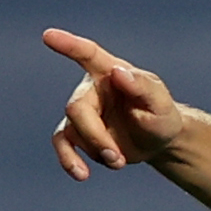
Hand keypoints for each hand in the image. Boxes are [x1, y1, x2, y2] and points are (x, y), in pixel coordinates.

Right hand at [45, 28, 183, 179]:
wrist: (159, 141)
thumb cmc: (161, 114)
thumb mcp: (161, 103)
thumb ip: (142, 87)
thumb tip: (118, 73)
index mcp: (110, 72)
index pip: (87, 54)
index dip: (68, 45)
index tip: (48, 36)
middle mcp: (91, 89)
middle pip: (77, 109)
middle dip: (96, 136)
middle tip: (119, 157)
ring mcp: (82, 112)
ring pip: (71, 130)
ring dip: (93, 150)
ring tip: (119, 162)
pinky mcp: (78, 133)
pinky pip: (63, 144)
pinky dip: (69, 159)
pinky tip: (81, 174)